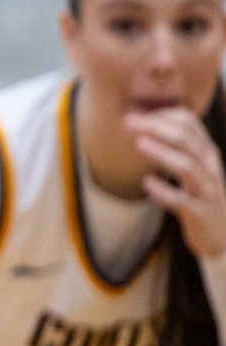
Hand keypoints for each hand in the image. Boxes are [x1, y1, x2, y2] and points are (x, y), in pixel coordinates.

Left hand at [128, 107, 225, 256]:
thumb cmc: (200, 194)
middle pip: (187, 140)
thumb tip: (141, 120)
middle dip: (157, 127)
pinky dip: (164, 191)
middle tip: (128, 122)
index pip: (190, 123)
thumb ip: (175, 145)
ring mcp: (206, 190)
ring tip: (139, 144)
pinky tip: (147, 183)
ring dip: (162, 153)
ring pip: (188, 167)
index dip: (162, 114)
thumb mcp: (193, 165)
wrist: (221, 232)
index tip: (136, 112)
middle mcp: (209, 167)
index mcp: (206, 152)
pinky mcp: (199, 213)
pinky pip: (182, 201)